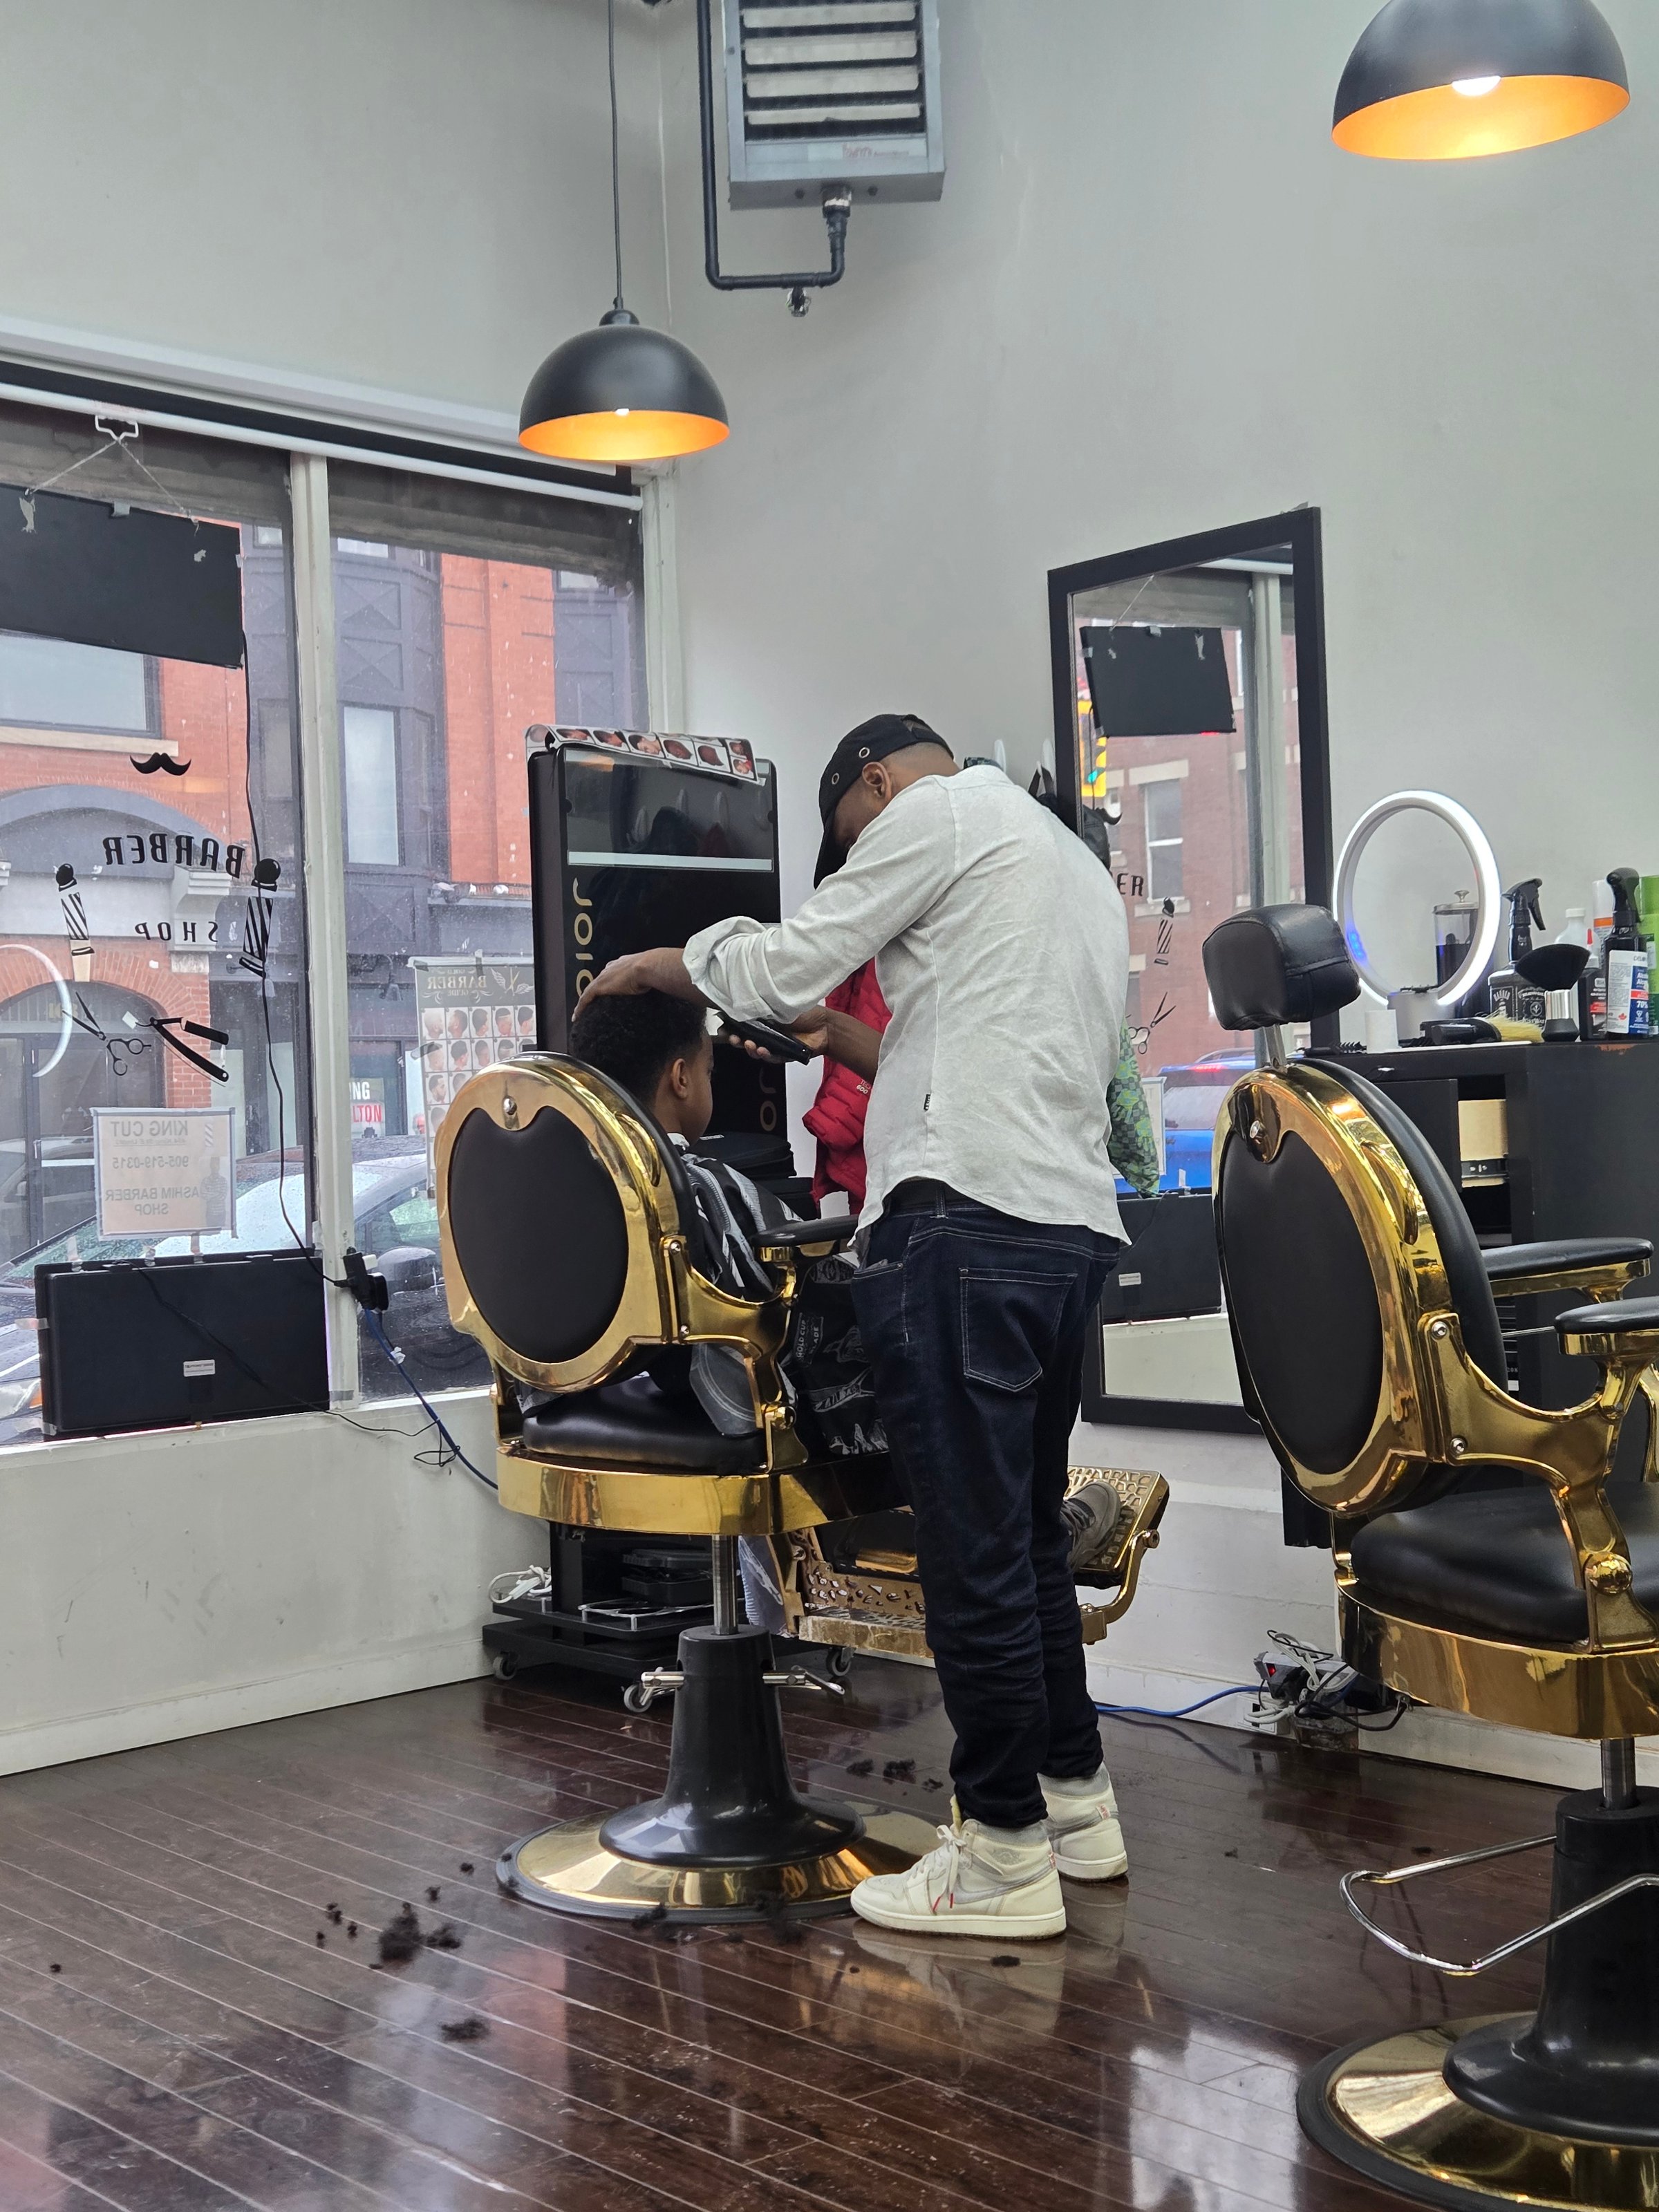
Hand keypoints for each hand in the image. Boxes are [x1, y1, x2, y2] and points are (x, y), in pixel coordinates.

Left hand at [574, 948, 700, 1014]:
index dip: (610, 980)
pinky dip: (580, 1008)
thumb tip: (676, 983)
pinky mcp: (599, 987)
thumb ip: (662, 979)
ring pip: (590, 991)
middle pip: (599, 980)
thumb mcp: (658, 974)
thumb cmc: (658, 968)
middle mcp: (612, 968)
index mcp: (625, 963)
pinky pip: (585, 999)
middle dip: (595, 990)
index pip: (613, 971)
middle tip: (592, 1002)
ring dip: (585, 1001)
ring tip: (581, 1012)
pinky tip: (576, 1017)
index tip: (609, 989)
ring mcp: (604, 977)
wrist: (650, 966)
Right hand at [720, 1008, 829, 1060]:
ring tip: (748, 1044)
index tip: (722, 1027)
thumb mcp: (779, 1004)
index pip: (741, 1025)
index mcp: (762, 1020)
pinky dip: (765, 1055)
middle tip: (732, 1038)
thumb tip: (742, 1001)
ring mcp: (773, 1046)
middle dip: (735, 1040)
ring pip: (755, 1051)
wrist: (824, 1025)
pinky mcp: (783, 1056)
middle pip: (744, 1040)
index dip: (730, 1027)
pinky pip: (771, 1058)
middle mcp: (765, 1033)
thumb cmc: (804, 1011)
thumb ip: (762, 1005)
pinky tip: (762, 1050)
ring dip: (749, 1049)